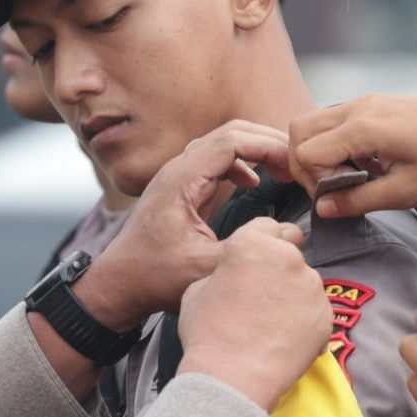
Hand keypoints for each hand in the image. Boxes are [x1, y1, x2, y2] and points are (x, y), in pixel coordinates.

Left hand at [74, 121, 283, 327]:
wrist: (119, 284)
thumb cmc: (154, 278)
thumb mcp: (205, 269)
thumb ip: (248, 250)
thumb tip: (289, 235)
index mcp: (182, 181)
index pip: (232, 141)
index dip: (268, 145)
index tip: (294, 162)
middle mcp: (178, 170)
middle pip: (230, 133)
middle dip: (267, 141)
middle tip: (296, 162)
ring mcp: (178, 176)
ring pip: (223, 144)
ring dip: (255, 150)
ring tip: (283, 169)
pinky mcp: (181, 188)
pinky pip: (215, 160)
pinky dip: (241, 163)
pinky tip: (254, 182)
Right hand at [179, 217, 331, 410]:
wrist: (232, 377)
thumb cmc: (208, 332)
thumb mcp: (197, 288)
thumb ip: (223, 270)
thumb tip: (233, 273)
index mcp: (254, 243)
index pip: (268, 226)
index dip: (260, 242)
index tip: (256, 260)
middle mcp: (289, 257)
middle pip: (289, 253)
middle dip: (278, 267)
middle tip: (262, 294)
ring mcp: (312, 287)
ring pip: (304, 282)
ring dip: (292, 294)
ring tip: (271, 323)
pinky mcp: (326, 316)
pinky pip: (315, 310)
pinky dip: (304, 320)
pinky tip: (284, 338)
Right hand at [287, 80, 416, 219]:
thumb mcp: (406, 192)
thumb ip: (359, 201)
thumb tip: (323, 209)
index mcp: (361, 130)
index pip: (305, 153)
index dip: (311, 181)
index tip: (336, 197)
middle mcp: (356, 109)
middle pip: (298, 130)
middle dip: (304, 163)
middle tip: (333, 187)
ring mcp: (363, 102)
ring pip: (313, 122)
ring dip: (319, 151)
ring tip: (351, 175)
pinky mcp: (372, 102)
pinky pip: (334, 119)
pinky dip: (335, 142)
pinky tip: (364, 161)